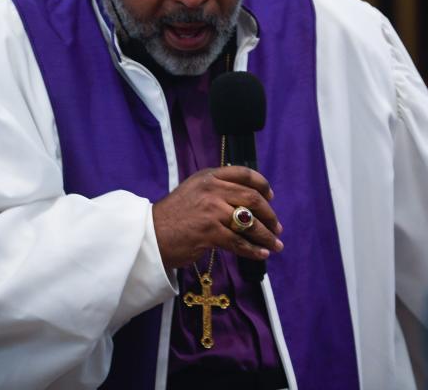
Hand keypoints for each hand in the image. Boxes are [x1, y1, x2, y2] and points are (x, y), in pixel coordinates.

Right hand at [152, 166, 283, 268]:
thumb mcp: (193, 191)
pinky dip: (253, 250)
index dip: (262, 185)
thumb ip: (216, 190)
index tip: (270, 198)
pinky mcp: (210, 231)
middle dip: (269, 215)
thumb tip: (245, 201)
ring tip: (274, 244)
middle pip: (252, 198)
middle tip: (276, 227)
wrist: (151, 235)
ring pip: (249, 222)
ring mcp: (211, 209)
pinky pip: (239, 242)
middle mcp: (212, 189)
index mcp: (208, 176)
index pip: (244, 173)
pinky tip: (261, 254)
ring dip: (266, 235)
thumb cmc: (172, 217)